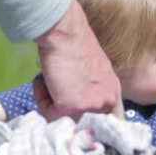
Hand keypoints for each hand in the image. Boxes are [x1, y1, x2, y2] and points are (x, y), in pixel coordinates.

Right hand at [34, 0, 121, 120]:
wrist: (65, 32)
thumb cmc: (73, 44)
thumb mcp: (92, 72)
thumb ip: (89, 91)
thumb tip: (73, 105)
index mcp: (113, 93)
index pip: (101, 119)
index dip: (81, 114)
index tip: (67, 104)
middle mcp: (107, 102)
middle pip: (81, 122)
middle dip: (62, 109)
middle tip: (53, 90)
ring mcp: (91, 107)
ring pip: (63, 119)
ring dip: (50, 103)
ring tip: (48, 81)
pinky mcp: (72, 108)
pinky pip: (49, 114)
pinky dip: (41, 98)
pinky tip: (44, 80)